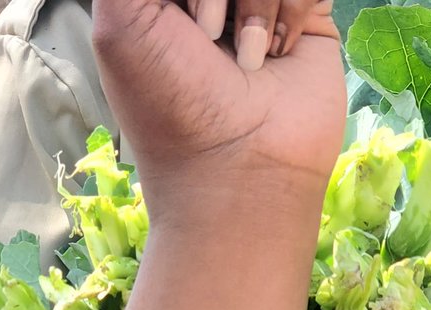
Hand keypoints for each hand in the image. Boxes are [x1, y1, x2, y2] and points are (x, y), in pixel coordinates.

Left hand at [92, 0, 344, 214]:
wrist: (240, 171)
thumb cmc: (172, 106)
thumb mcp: (123, 18)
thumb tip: (197, 1)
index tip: (189, 21)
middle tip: (205, 33)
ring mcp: (259, 0)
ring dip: (253, 0)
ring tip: (244, 58)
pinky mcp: (307, 13)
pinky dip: (288, 7)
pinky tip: (274, 55)